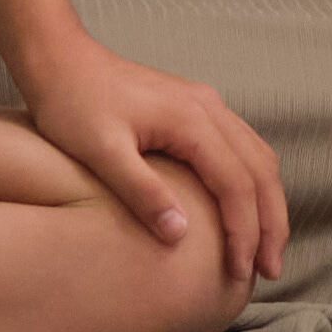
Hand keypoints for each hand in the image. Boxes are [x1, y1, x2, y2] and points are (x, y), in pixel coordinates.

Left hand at [17, 35, 289, 290]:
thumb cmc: (72, 104)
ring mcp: (207, 104)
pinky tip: (244, 206)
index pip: (236, 183)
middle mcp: (210, 108)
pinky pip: (242, 147)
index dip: (245, 231)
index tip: (243, 273)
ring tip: (264, 247)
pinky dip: (252, 182)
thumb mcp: (101, 152)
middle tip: (270, 271)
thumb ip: (142, 192)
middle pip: (261, 170)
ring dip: (268, 203)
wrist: (60, 58)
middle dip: (271, 223)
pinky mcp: (196, 108)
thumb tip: (180, 235)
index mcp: (192, 120)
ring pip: (259, 156)